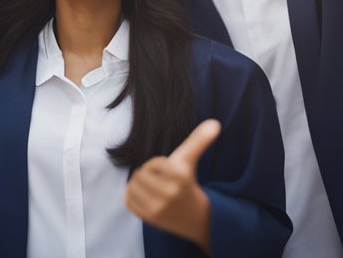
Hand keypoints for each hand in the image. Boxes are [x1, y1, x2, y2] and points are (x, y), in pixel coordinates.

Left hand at [126, 119, 218, 244]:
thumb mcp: (191, 161)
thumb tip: (215, 123)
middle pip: (140, 174)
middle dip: (147, 174)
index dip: (157, 165)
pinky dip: (132, 197)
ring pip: (132, 186)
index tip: (167, 172)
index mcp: (180, 177)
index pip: (153, 163)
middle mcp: (170, 194)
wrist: (197, 218)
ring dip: (138, 184)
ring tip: (150, 187)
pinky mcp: (150, 219)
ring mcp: (159, 209)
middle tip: (158, 180)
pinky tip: (145, 197)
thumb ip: (199, 140)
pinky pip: (128, 201)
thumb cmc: (189, 182)